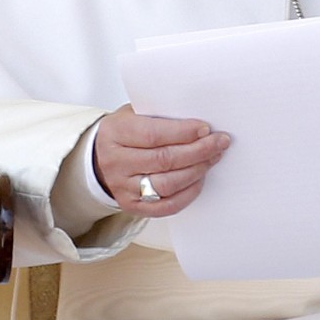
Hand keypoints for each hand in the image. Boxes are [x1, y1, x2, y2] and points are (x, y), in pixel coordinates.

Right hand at [94, 104, 230, 215]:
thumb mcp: (135, 113)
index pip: (153, 134)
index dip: (183, 132)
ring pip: (167, 184)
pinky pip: (166, 205)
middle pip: (164, 160)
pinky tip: (200, 178)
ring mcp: (122, 187)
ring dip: (197, 170)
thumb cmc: (125, 132)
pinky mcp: (132, 206)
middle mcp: (116, 162)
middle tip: (220, 142)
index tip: (206, 128)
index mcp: (115, 133)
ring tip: (213, 157)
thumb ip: (160, 115)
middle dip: (198, 151)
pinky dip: (188, 193)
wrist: (99, 157)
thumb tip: (199, 122)